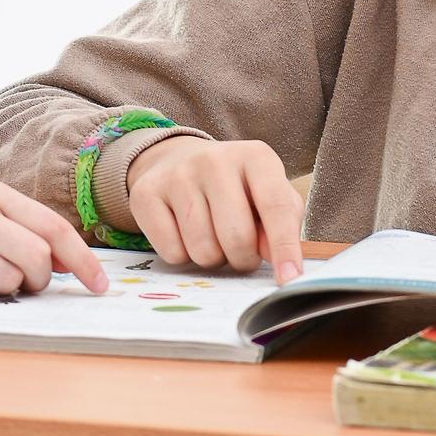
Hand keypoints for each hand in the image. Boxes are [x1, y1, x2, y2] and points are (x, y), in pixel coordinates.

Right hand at [124, 133, 303, 280]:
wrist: (178, 161)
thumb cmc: (235, 188)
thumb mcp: (267, 195)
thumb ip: (282, 223)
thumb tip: (274, 257)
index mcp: (255, 157)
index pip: (275, 206)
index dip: (285, 248)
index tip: (289, 278)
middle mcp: (215, 160)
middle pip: (236, 237)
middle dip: (242, 258)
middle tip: (240, 251)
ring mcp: (178, 175)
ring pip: (203, 250)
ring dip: (212, 258)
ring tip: (212, 237)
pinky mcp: (146, 194)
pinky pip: (171, 252)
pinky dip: (182, 256)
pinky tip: (184, 234)